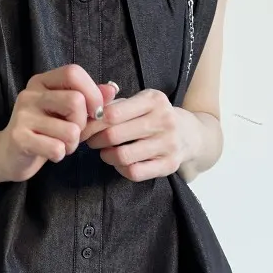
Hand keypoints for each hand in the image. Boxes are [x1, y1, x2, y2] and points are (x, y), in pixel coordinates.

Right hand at [0, 64, 118, 182]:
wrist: (8, 155)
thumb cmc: (43, 132)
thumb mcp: (66, 113)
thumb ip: (89, 100)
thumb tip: (112, 90)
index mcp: (42, 82)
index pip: (73, 72)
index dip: (92, 92)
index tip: (95, 112)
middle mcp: (29, 94)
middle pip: (76, 101)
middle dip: (83, 124)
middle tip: (74, 133)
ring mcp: (22, 115)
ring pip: (70, 130)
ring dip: (73, 143)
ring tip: (61, 145)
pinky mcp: (19, 137)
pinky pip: (57, 148)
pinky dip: (60, 155)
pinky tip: (50, 154)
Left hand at [80, 88, 194, 181]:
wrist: (190, 135)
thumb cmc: (154, 116)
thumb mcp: (139, 101)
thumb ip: (112, 102)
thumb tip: (85, 109)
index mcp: (153, 100)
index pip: (111, 113)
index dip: (90, 123)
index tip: (82, 128)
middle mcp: (164, 120)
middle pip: (113, 135)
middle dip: (94, 140)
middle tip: (91, 141)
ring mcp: (169, 144)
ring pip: (122, 156)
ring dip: (106, 156)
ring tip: (105, 152)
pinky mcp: (170, 165)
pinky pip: (134, 172)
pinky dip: (120, 169)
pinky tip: (120, 163)